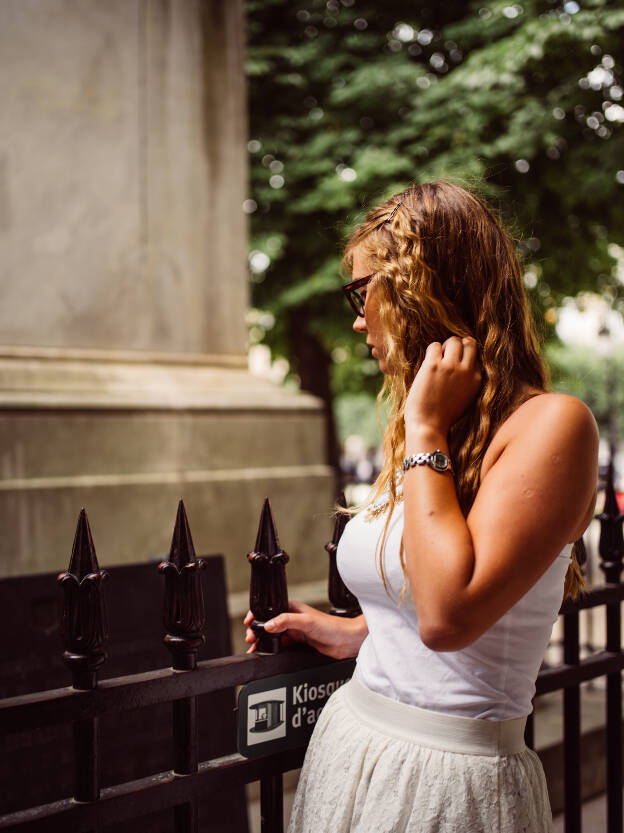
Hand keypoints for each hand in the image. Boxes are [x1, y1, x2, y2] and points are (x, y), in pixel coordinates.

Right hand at [243, 601, 366, 659]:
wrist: (347, 641)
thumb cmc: (332, 626)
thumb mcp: (306, 622)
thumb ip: (286, 622)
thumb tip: (268, 625)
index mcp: (293, 608)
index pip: (270, 610)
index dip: (258, 615)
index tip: (249, 623)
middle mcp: (293, 619)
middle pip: (270, 624)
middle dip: (258, 631)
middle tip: (251, 639)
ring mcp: (296, 631)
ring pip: (275, 636)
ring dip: (265, 641)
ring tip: (256, 647)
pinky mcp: (301, 643)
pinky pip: (283, 646)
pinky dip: (275, 649)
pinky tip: (271, 653)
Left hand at [404, 336, 480, 436]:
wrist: (429, 427)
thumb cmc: (443, 417)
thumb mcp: (465, 399)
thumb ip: (467, 383)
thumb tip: (460, 366)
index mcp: (476, 380)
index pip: (476, 356)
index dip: (465, 357)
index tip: (455, 363)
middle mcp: (466, 371)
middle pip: (468, 343)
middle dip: (458, 345)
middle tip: (446, 356)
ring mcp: (450, 367)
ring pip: (453, 341)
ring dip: (444, 346)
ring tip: (437, 359)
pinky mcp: (433, 366)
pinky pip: (434, 345)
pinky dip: (431, 351)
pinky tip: (428, 364)